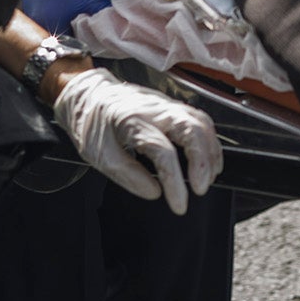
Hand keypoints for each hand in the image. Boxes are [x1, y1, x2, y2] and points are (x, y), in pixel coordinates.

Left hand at [52, 68, 222, 212]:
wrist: (89, 95)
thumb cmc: (92, 124)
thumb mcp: (99, 155)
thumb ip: (128, 176)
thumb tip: (155, 192)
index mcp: (133, 121)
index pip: (163, 152)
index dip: (175, 182)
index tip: (179, 204)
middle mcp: (155, 109)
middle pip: (191, 129)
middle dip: (202, 162)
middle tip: (200, 189)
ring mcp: (167, 105)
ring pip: (201, 123)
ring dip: (210, 153)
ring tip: (207, 178)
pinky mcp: (173, 106)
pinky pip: (200, 121)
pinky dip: (209, 142)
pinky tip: (208, 160)